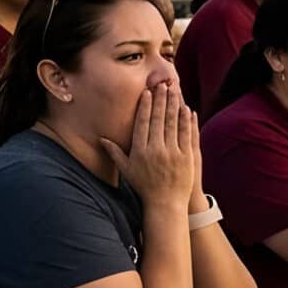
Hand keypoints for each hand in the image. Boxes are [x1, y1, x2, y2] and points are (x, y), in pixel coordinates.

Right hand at [98, 85, 200, 210]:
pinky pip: (187, 135)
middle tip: (162, 84)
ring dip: (174, 105)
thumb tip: (100, 139)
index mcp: (140, 150)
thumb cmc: (144, 186)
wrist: (165, 203)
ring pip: (173, 124)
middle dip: (160, 100)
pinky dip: (187, 121)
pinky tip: (187, 109)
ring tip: (175, 90)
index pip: (142, 123)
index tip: (146, 92)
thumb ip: (114, 152)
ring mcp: (173, 153)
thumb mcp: (126, 169)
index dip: (145, 106)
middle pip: (158, 120)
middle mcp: (156, 150)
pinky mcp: (187, 157)